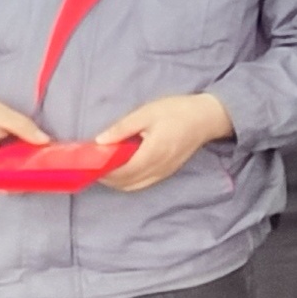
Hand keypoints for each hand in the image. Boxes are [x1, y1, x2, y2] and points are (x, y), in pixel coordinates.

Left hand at [92, 91, 233, 191]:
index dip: (104, 173)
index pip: (122, 172)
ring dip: (118, 182)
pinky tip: (124, 168)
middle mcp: (158, 168)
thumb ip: (122, 128)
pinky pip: (145, 182)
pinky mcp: (168, 172)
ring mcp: (164, 172)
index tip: (90, 166)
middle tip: (94, 167)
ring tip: (106, 168)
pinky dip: (130, 181)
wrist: (206, 118)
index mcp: (152, 153)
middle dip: (108, 179)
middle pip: (127, 183)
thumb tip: (100, 141)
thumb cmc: (176, 111)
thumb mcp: (146, 113)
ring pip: (135, 186)